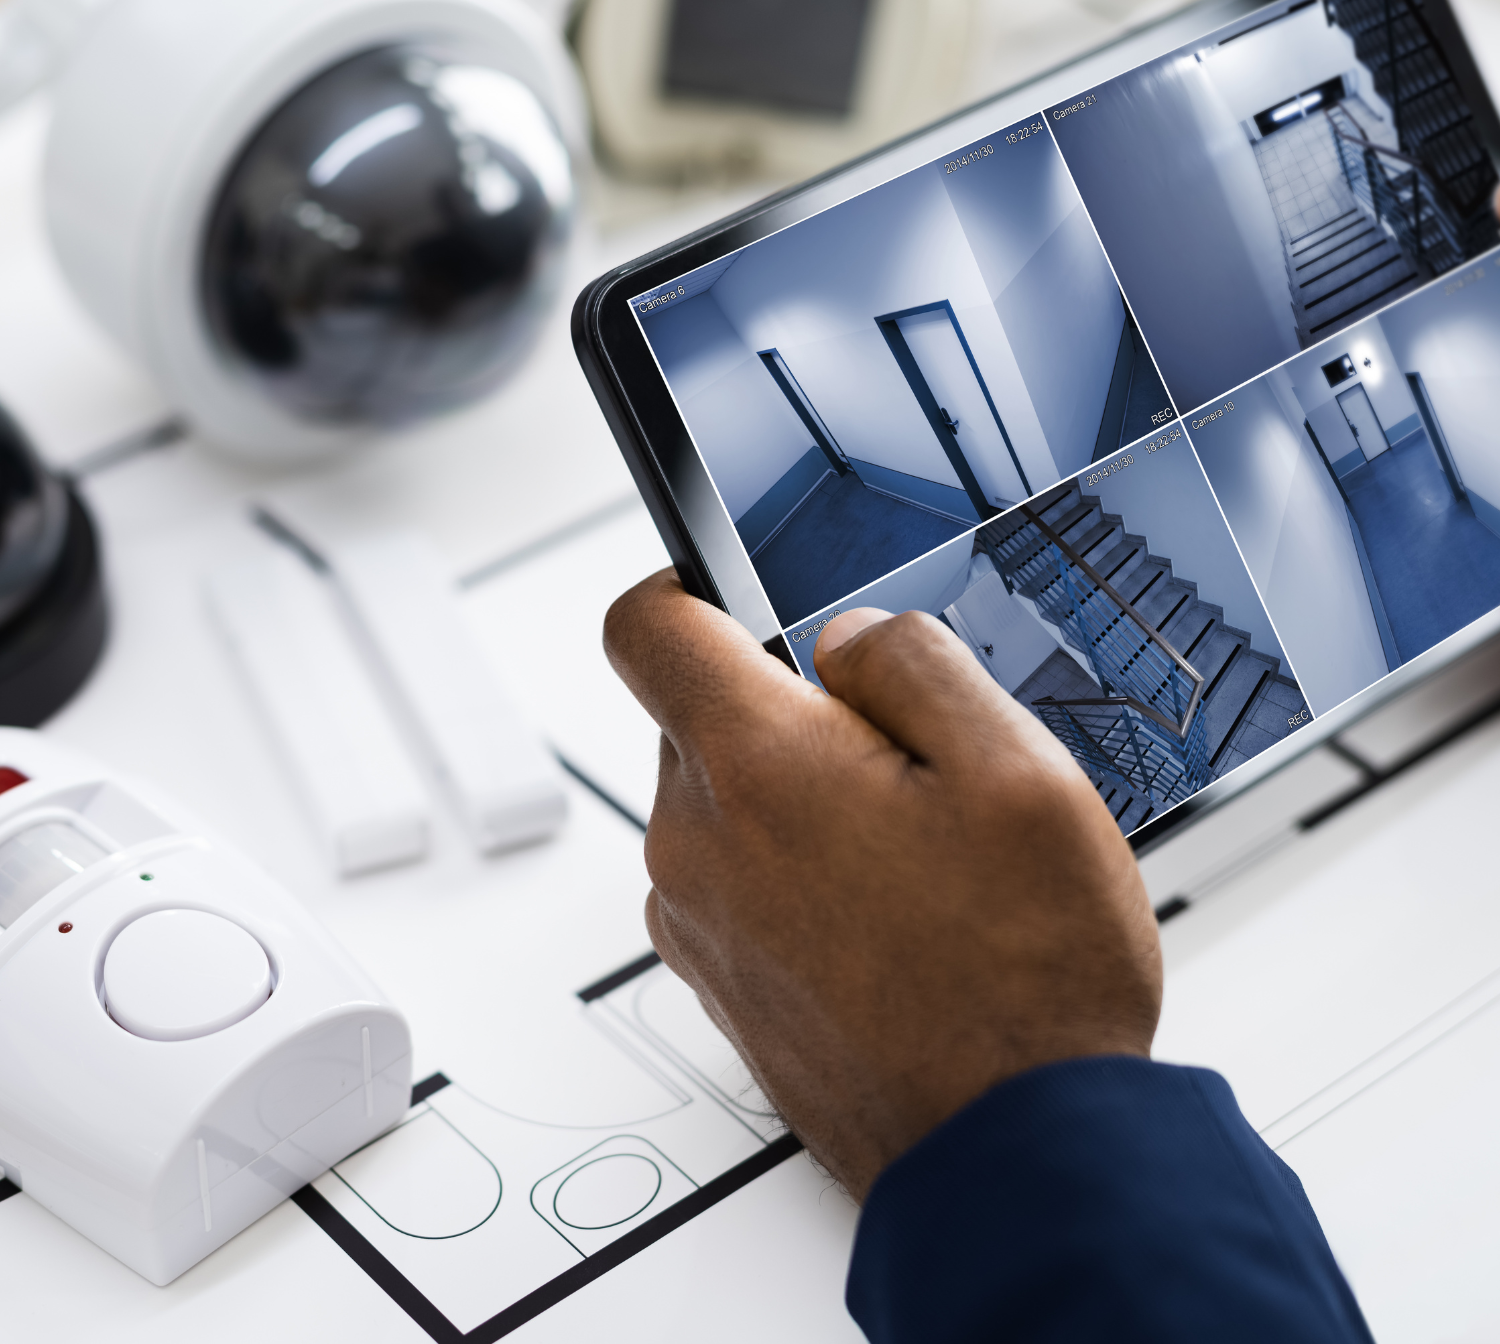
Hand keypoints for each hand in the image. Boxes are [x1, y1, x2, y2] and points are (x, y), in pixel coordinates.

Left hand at [604, 570, 1161, 1200]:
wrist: (1009, 1156)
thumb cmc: (1023, 980)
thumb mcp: (1016, 771)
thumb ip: (914, 664)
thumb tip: (845, 637)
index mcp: (755, 768)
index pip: (643, 625)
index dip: (685, 584)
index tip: (735, 592)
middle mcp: (697, 844)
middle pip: (700, 717)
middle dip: (789, 709)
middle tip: (903, 761)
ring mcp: (699, 923)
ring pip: (725, 801)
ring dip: (800, 798)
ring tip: (913, 855)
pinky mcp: (720, 981)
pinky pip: (736, 879)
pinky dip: (794, 870)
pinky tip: (892, 914)